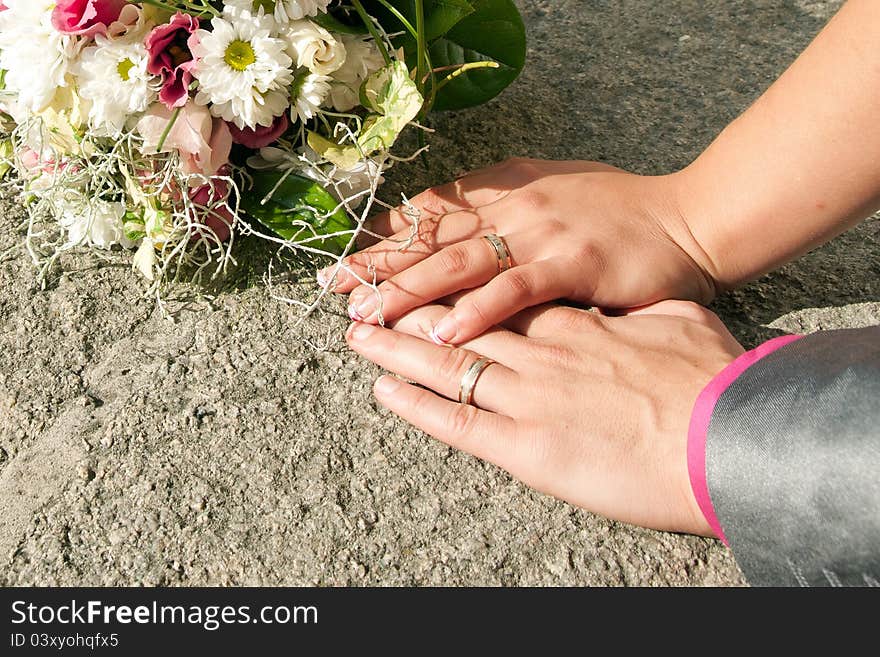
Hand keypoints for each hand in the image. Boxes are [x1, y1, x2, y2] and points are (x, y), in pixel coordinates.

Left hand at [321, 158, 716, 345]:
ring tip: (369, 317)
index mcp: (508, 193)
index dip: (386, 238)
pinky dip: (479, 310)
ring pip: (461, 262)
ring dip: (411, 290)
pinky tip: (445, 333)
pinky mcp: (573, 263)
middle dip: (382, 267)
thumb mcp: (556, 199)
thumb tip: (459, 227)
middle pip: (434, 238)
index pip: (432, 213)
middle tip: (338, 294)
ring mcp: (542, 234)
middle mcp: (515, 209)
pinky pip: (516, 289)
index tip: (348, 263)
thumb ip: (508, 211)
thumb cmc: (624, 216)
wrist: (690, 219)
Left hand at [344, 298, 744, 535]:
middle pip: (457, 309)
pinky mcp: (528, 442)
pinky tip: (384, 390)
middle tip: (359, 289)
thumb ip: (638, 317)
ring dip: (395, 341)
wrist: (731, 428)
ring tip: (354, 330)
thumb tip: (624, 314)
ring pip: (445, 355)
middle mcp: (541, 343)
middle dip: (405, 295)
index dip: (450, 274)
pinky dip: (417, 401)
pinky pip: (458, 415)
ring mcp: (530, 389)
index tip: (414, 264)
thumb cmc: (713, 377)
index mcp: (574, 316)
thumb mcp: (679, 324)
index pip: (496, 283)